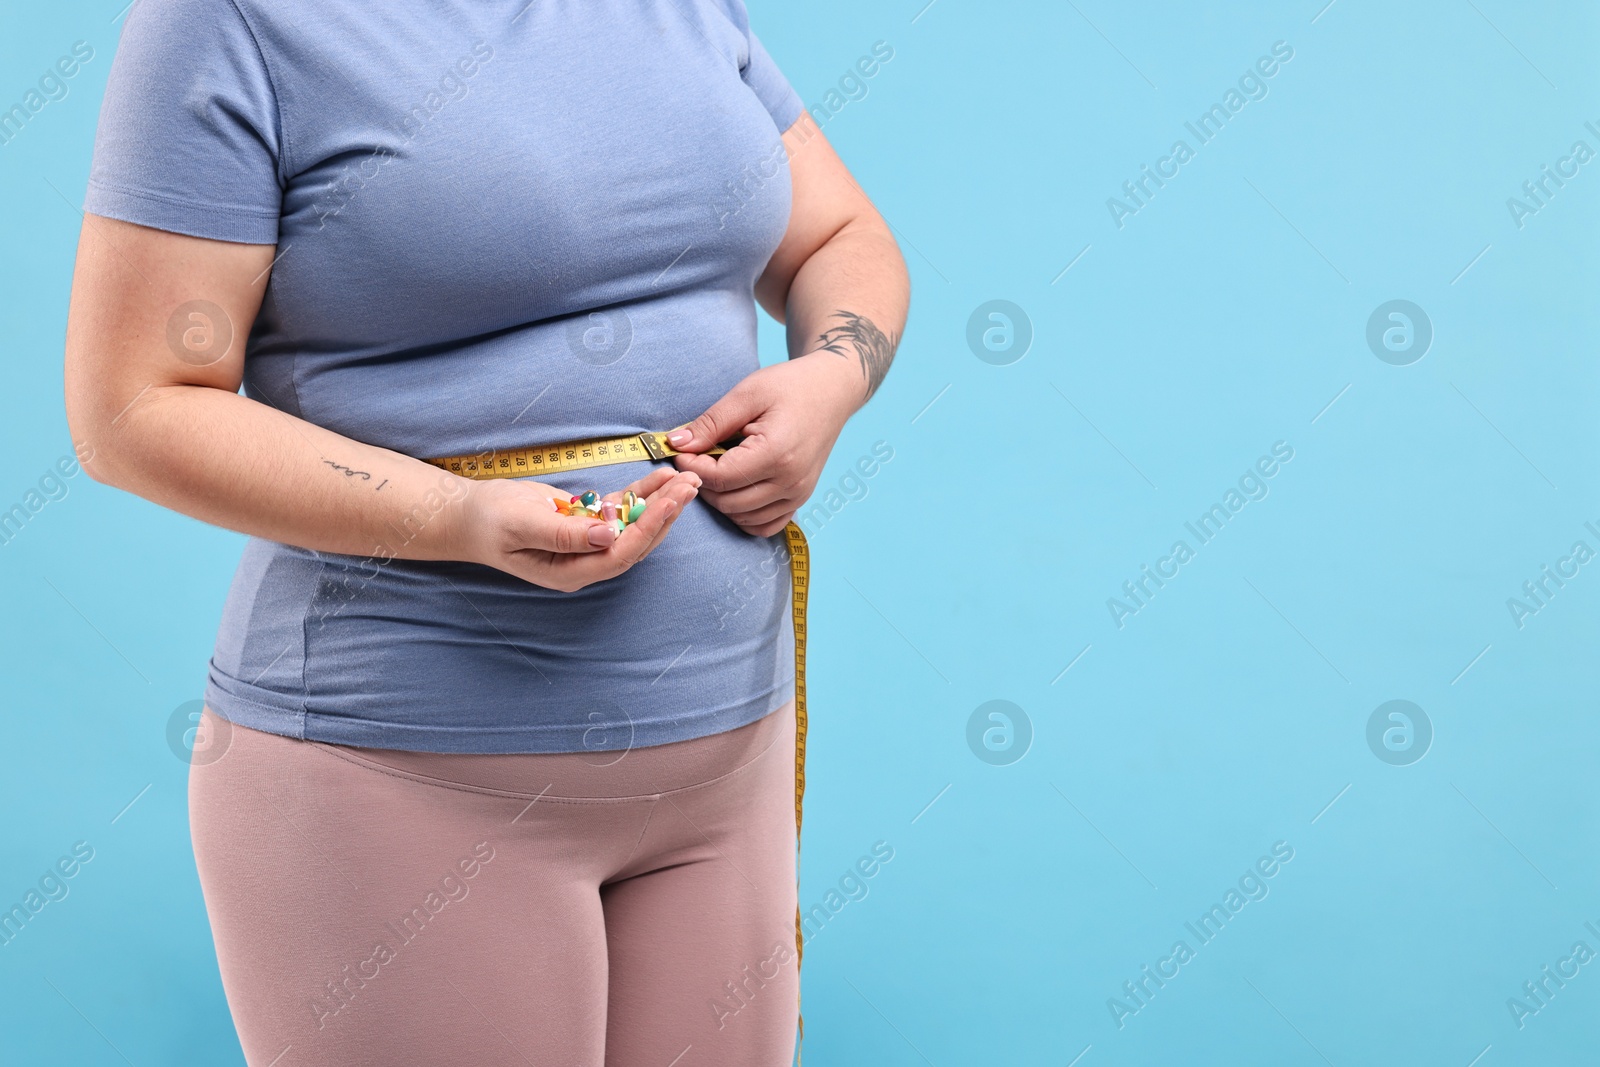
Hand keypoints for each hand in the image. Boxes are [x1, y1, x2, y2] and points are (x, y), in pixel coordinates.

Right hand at [458, 467, 700, 591]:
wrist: (469, 514)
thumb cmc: (489, 522)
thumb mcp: (521, 524)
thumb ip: (564, 534)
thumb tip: (609, 535)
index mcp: (571, 573)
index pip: (621, 554)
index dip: (648, 527)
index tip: (670, 501)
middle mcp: (586, 562)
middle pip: (637, 541)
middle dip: (666, 513)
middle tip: (692, 484)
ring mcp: (589, 544)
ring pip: (634, 525)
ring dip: (661, 503)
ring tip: (687, 478)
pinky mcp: (588, 523)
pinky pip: (622, 509)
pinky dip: (642, 493)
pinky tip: (661, 476)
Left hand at [667, 352, 861, 535]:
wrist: (832, 391)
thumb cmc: (790, 386)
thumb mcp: (747, 394)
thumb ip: (711, 423)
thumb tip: (676, 444)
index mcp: (777, 453)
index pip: (720, 477)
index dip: (692, 467)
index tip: (681, 451)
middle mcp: (791, 482)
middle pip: (728, 502)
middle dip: (703, 484)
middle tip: (696, 460)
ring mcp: (798, 495)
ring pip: (743, 517)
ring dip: (721, 500)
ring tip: (717, 470)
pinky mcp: (801, 500)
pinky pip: (765, 526)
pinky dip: (743, 516)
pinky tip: (735, 491)